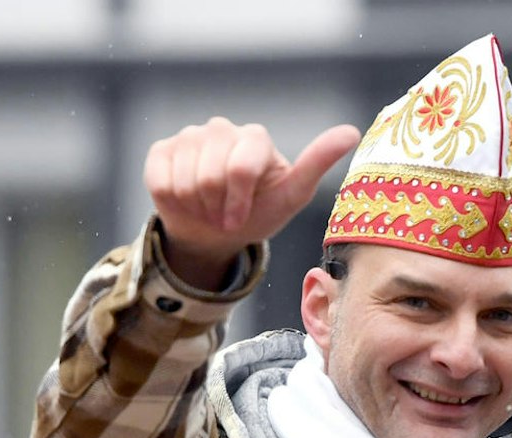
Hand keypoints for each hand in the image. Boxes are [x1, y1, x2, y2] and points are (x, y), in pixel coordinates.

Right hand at [143, 117, 360, 289]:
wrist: (215, 233)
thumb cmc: (258, 213)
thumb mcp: (291, 196)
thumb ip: (317, 162)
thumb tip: (351, 131)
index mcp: (255, 138)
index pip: (240, 168)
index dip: (237, 202)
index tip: (241, 219)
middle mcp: (221, 129)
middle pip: (210, 177)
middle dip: (217, 208)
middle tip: (223, 215)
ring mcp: (189, 137)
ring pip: (184, 180)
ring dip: (196, 207)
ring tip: (206, 208)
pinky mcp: (161, 150)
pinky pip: (160, 180)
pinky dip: (172, 201)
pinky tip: (184, 200)